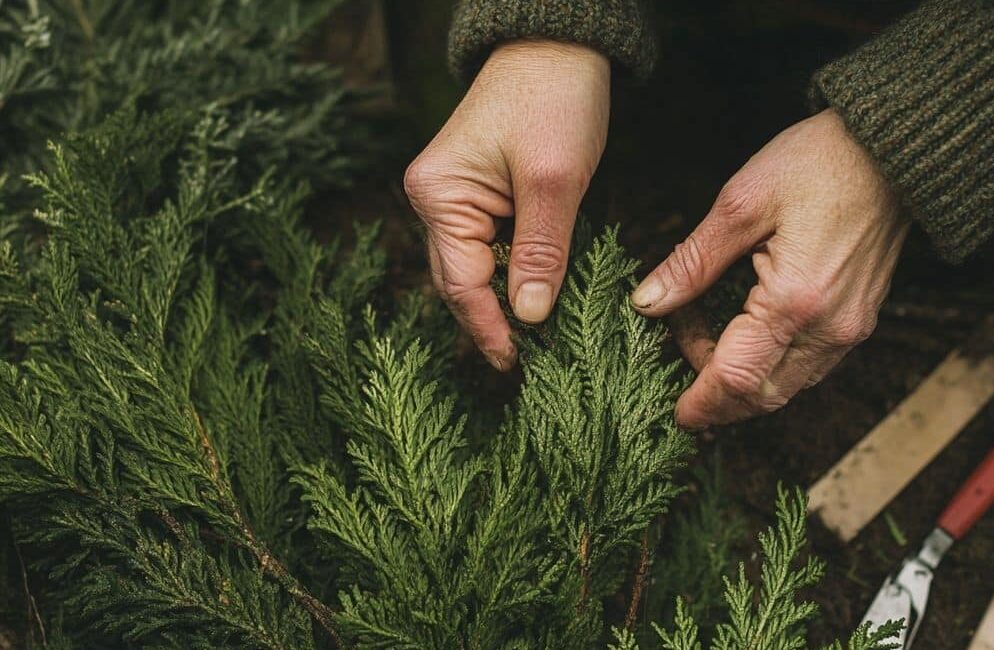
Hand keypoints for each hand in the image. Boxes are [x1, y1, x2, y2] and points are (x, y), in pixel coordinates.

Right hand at [404, 40, 609, 370]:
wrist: (558, 45)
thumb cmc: (554, 100)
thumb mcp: (554, 182)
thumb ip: (541, 252)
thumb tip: (531, 317)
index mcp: (438, 196)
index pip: (459, 282)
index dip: (489, 328)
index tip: (516, 366)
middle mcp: (435, 200)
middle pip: (460, 280)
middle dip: (494, 322)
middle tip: (530, 365)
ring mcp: (453, 198)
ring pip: (475, 268)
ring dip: (503, 302)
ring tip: (536, 342)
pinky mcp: (478, 194)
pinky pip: (490, 248)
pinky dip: (511, 274)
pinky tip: (534, 298)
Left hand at [631, 109, 909, 428]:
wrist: (891, 149)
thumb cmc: (818, 163)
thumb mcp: (740, 204)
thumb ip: (692, 263)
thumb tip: (648, 303)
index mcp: (796, 301)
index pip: (738, 378)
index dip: (701, 401)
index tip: (675, 413)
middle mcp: (830, 327)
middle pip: (764, 395)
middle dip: (716, 395)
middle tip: (679, 357)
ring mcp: (851, 329)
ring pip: (787, 386)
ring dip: (741, 379)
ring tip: (703, 336)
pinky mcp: (859, 321)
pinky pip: (808, 366)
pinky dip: (769, 365)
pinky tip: (741, 334)